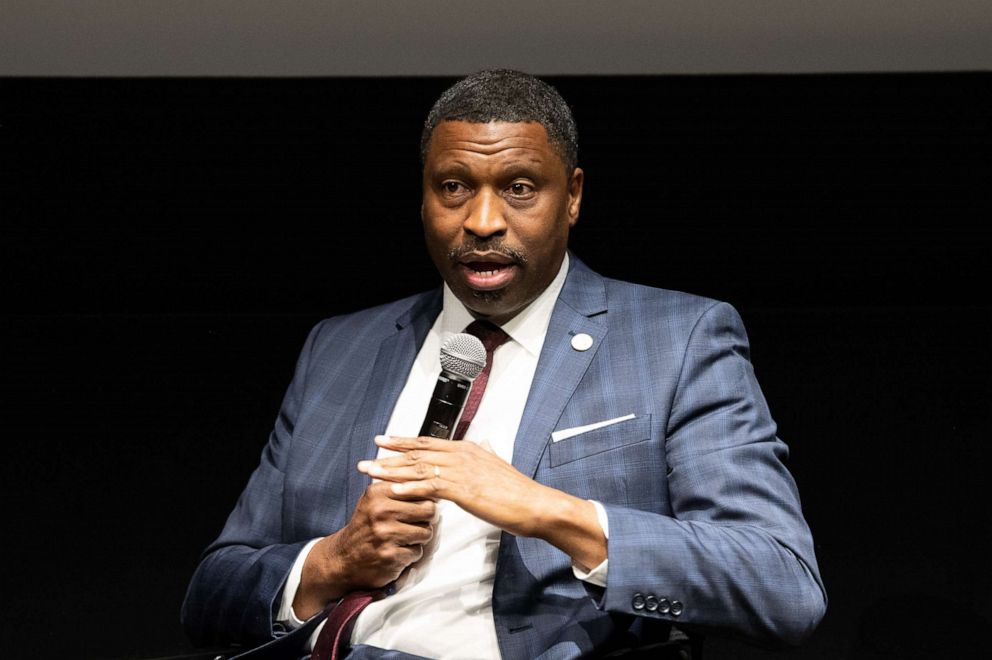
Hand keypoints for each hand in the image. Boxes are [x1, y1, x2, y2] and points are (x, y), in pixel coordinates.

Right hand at [293, 481, 434, 618]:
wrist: (343, 558)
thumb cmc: (366, 526)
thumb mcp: (374, 500)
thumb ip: (398, 488)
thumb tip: (431, 483)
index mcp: (377, 493)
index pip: (419, 489)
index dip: (425, 499)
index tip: (420, 506)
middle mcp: (380, 511)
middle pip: (429, 510)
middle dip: (426, 519)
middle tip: (415, 524)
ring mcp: (385, 534)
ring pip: (426, 532)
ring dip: (419, 539)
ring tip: (403, 539)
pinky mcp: (390, 555)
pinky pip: (417, 552)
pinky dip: (410, 555)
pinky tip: (396, 552)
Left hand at [358, 435, 606, 568]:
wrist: (535, 504)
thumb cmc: (518, 492)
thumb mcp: (500, 466)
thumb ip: (489, 454)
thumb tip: (486, 443)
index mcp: (467, 449)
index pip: (428, 443)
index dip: (404, 442)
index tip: (384, 441)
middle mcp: (461, 454)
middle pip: (418, 452)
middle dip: (390, 454)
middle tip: (366, 457)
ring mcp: (461, 470)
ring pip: (419, 467)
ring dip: (391, 470)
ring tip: (370, 472)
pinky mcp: (463, 489)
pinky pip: (430, 486)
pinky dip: (410, 487)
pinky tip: (393, 489)